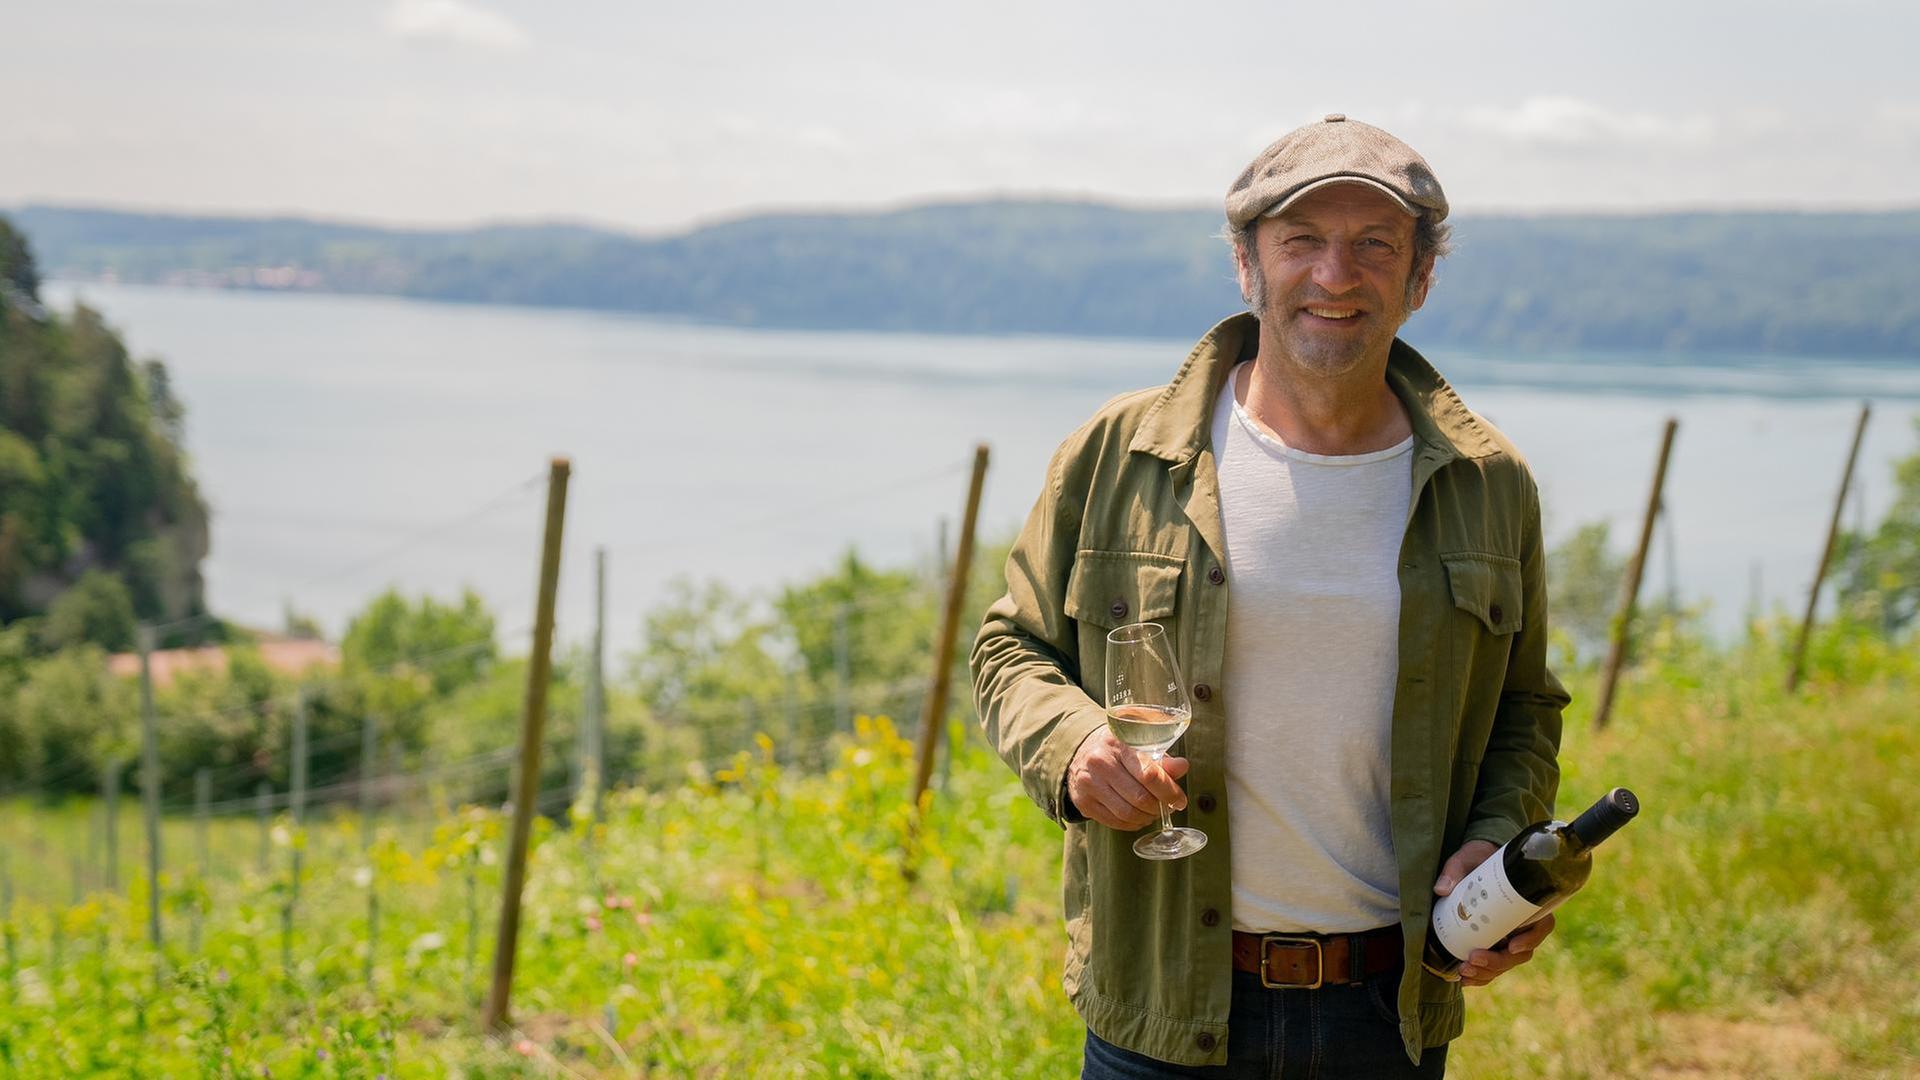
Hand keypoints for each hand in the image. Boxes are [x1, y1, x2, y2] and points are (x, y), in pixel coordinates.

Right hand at [1066, 731, 1188, 830]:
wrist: (1080, 752)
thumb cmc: (1117, 749)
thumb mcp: (1139, 745)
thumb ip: (1162, 759)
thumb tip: (1182, 766)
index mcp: (1118, 743)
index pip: (1149, 774)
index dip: (1169, 791)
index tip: (1180, 800)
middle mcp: (1100, 762)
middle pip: (1140, 797)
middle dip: (1159, 806)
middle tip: (1167, 807)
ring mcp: (1089, 783)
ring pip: (1127, 813)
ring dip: (1147, 817)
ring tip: (1153, 812)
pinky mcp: (1083, 801)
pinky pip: (1114, 822)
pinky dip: (1132, 824)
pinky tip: (1138, 817)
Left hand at [1433, 840, 1555, 986]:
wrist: (1472, 864)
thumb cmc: (1476, 858)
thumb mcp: (1467, 857)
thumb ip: (1455, 870)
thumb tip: (1442, 889)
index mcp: (1527, 901)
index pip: (1542, 925)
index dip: (1531, 939)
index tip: (1512, 946)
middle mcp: (1522, 923)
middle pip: (1522, 952)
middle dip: (1499, 962)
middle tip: (1474, 958)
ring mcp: (1509, 937)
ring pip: (1507, 963)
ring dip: (1488, 972)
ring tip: (1464, 971)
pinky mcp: (1494, 945)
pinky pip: (1493, 967)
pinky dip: (1480, 976)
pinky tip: (1464, 979)